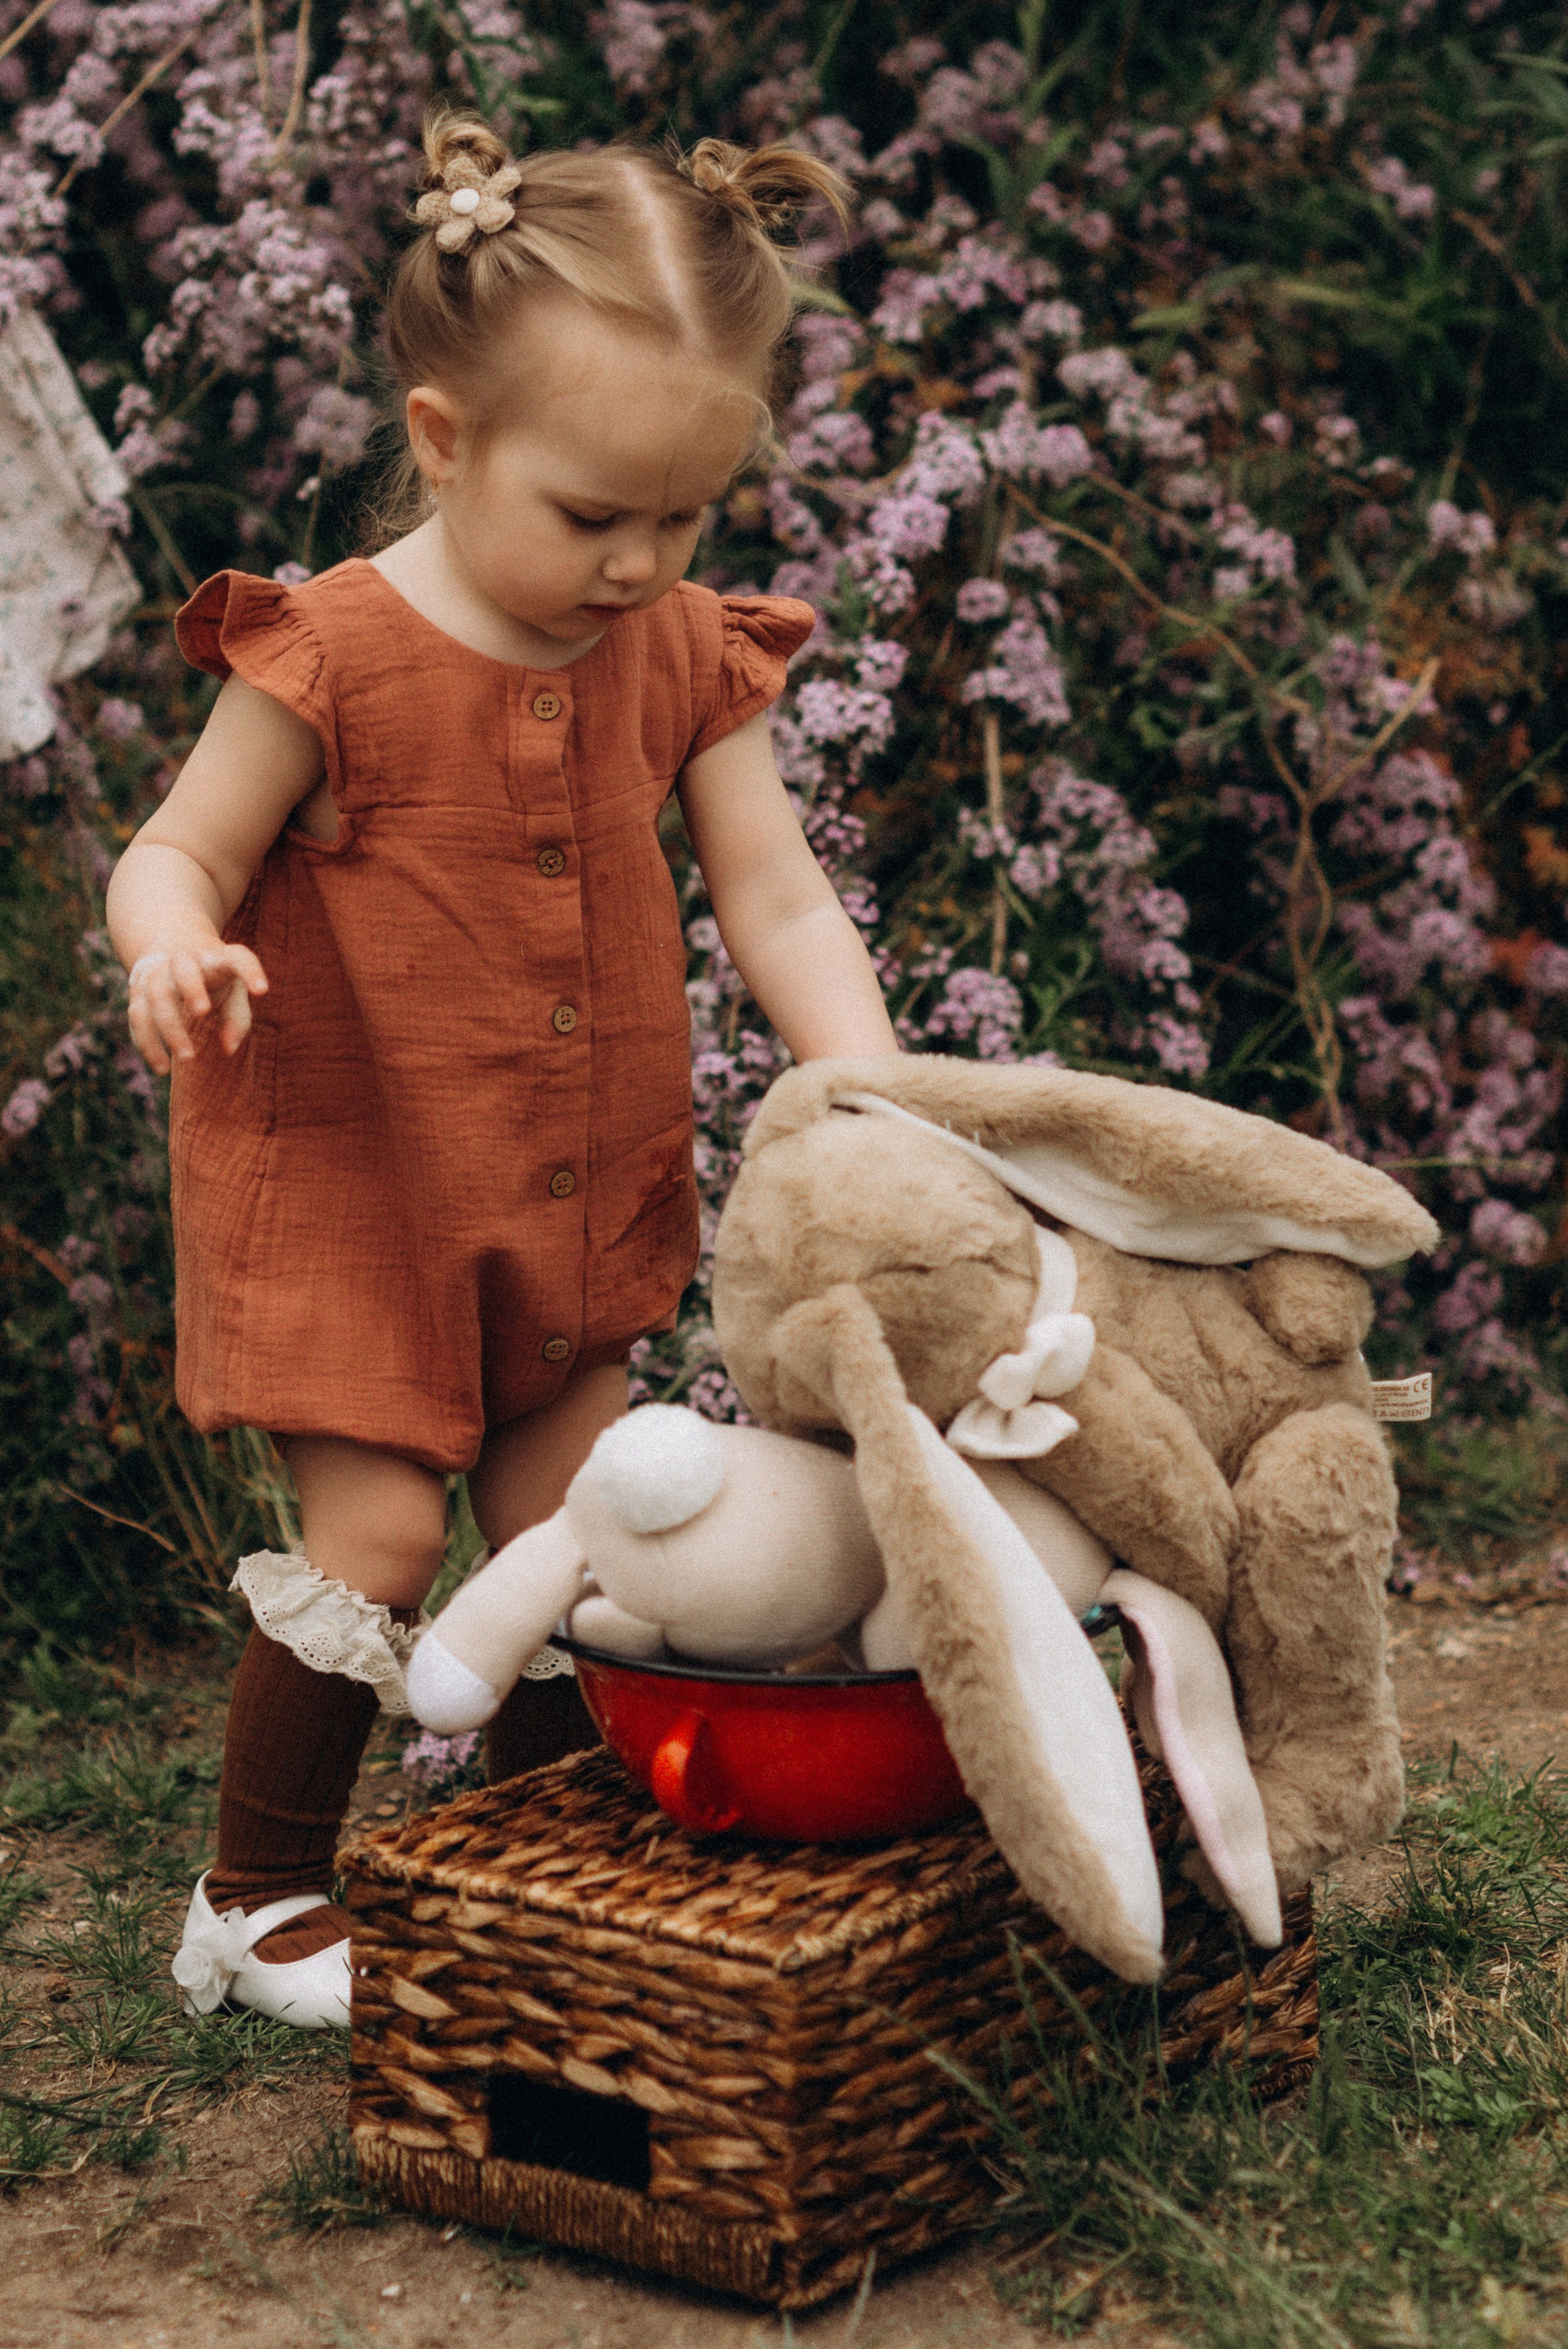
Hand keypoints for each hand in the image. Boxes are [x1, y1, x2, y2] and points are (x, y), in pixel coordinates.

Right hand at [127, 941, 267, 1073]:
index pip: (236, 957)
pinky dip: (147, 1042)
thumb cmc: (214, 979)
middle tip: (203, 1014)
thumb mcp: (232, 992)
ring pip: (155, 994)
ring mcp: (156, 972)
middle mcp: (183, 959)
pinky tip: (161, 1067)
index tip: (262, 991)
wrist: (170, 950)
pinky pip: (137, 1015)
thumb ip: (236, 1019)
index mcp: (215, 959)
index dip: (249, 971)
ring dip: (169, 1027)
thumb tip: (229, 1049)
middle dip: (192, 989)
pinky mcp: (137, 989)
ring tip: (186, 1059)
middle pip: (182, 969)